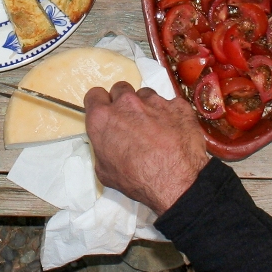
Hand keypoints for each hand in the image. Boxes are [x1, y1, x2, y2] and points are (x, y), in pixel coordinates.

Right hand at [83, 82, 211, 213]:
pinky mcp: (177, 105)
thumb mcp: (105, 171)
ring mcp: (154, 101)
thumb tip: (107, 145)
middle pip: (120, 90)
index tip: (105, 111)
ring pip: (145, 94)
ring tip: (154, 128)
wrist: (176, 182)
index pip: (94, 95)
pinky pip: (170, 104)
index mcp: (103, 118)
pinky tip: (172, 132)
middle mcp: (127, 104)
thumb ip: (103, 149)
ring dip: (146, 107)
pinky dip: (169, 114)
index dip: (99, 104)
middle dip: (123, 103)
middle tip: (130, 121)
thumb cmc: (139, 179)